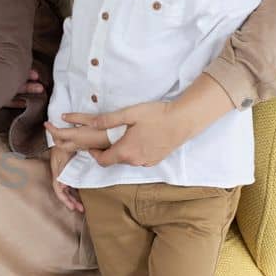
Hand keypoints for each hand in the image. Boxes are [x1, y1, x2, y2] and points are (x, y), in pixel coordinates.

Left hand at [44, 120, 110, 153]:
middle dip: (54, 138)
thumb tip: (63, 116)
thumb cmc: (109, 126)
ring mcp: (86, 148)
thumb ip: (77, 117)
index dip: (50, 129)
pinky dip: (70, 143)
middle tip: (52, 129)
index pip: (58, 134)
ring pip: (68, 148)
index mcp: (78, 136)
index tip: (46, 123)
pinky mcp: (92, 148)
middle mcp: (79, 144)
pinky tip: (75, 136)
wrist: (123, 138)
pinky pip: (77, 147)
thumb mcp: (92, 118)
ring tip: (61, 132)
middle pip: (61, 145)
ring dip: (62, 141)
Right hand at [46, 145, 82, 211]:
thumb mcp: (63, 156)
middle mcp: (59, 174)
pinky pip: (70, 183)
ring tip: (81, 205)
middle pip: (63, 192)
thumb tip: (63, 185)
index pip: (59, 190)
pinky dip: (74, 190)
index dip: (65, 199)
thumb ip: (62, 170)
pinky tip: (78, 194)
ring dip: (73, 198)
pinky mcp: (67, 170)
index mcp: (56, 172)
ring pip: (67, 189)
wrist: (62, 135)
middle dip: (70, 202)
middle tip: (80, 209)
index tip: (72, 207)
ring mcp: (63, 172)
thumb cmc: (61, 144)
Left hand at [62, 100, 185, 166]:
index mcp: (125, 151)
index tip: (91, 146)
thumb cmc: (157, 115)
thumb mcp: (130, 114)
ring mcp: (147, 162)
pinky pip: (139, 159)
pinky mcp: (156, 160)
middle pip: (115, 160)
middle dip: (108, 151)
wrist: (184, 121)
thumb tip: (91, 124)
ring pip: (128, 159)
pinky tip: (139, 139)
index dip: (94, 154)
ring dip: (122, 151)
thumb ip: (108, 120)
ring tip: (123, 136)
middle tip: (106, 138)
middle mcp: (135, 161)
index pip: (102, 161)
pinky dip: (134, 152)